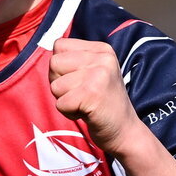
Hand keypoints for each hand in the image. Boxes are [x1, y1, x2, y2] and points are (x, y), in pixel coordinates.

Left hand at [48, 38, 141, 155]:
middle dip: (59, 83)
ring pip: (55, 85)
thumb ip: (74, 61)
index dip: (61, 67)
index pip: (59, 45)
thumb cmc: (102, 103)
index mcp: (101, 49)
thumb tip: (50, 57)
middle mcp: (102, 58)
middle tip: (80, 94)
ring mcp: (98, 75)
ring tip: (84, 103)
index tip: (78, 80)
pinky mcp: (92, 94)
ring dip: (65, 100)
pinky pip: (60, 103)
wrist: (125, 130)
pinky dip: (68, 112)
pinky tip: (86, 112)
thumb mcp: (93, 73)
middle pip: (54, 63)